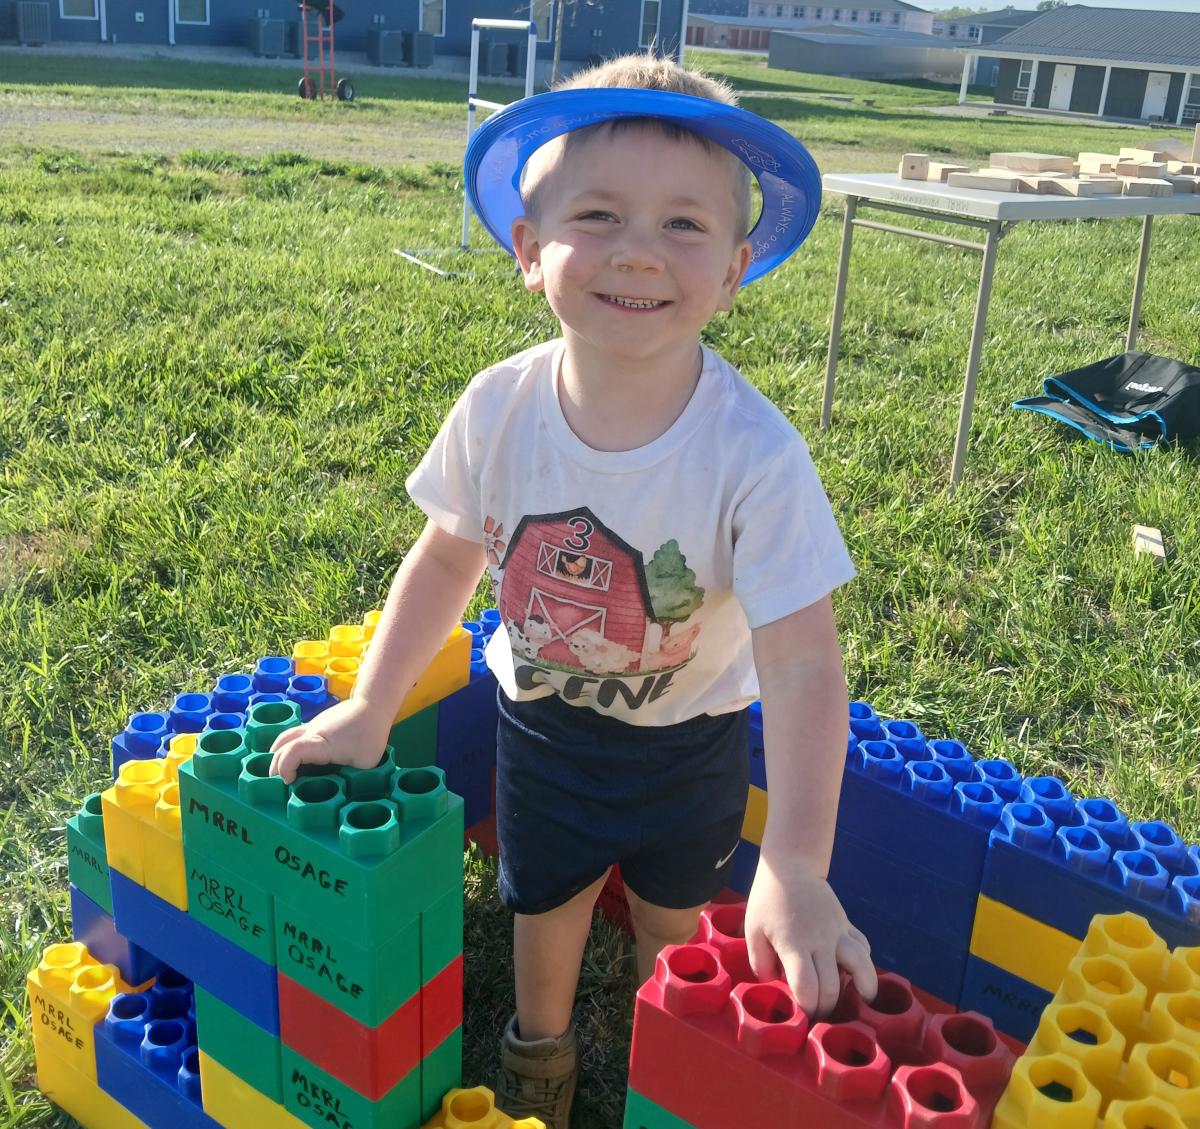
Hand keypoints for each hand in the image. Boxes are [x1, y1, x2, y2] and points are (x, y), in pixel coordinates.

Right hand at [268, 697, 391, 783]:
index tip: (290, 781)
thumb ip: (350, 779)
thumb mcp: (366, 764)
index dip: (284, 768)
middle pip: (281, 747)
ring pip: (284, 738)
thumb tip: (338, 791)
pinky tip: (295, 761)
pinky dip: (287, 748)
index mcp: (322, 743)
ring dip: (278, 755)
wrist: (372, 704)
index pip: (292, 752)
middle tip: (280, 783)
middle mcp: (311, 732)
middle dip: (276, 767)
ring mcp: (311, 726)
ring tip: (280, 772)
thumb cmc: (370, 735)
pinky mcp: (315, 724)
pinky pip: (293, 736)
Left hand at [744, 850, 876, 1018]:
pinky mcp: (847, 924)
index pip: (807, 987)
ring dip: (862, 989)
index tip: (801, 1016)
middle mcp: (820, 940)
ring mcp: (838, 931)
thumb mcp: (752, 931)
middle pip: (832, 987)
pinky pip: (864, 948)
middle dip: (826, 1009)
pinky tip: (855, 974)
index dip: (806, 1008)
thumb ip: (760, 963)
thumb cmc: (767, 900)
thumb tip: (776, 985)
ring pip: (862, 966)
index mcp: (794, 944)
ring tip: (857, 1001)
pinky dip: (864, 965)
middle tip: (817, 1015)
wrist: (790, 867)